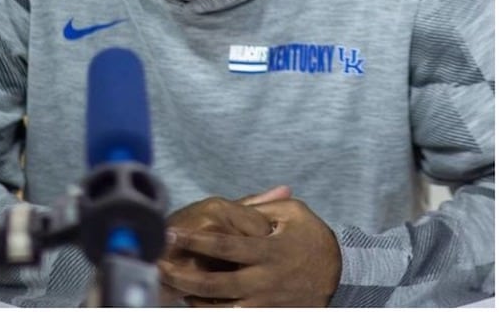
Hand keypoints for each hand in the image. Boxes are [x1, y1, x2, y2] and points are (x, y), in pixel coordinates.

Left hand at [159, 195, 341, 306]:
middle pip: (216, 284)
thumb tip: (233, 201)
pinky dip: (212, 311)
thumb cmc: (311, 238)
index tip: (169, 233)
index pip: (224, 246)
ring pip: (222, 308)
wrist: (343, 273)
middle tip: (158, 265)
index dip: (194, 241)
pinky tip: (193, 303)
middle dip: (183, 277)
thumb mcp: (293, 214)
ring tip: (170, 287)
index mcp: (269, 251)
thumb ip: (261, 206)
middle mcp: (265, 280)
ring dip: (194, 300)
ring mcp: (267, 303)